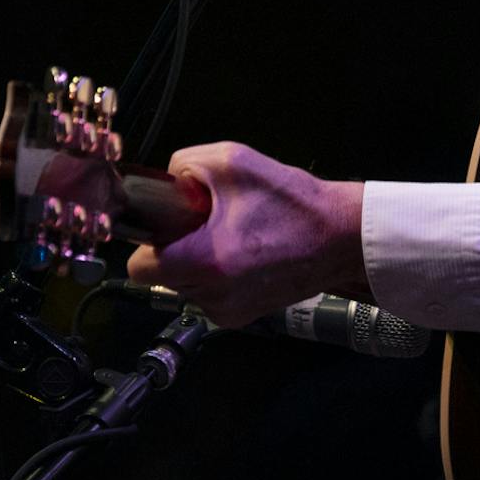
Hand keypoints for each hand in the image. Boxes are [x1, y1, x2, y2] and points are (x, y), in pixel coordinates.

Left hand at [124, 142, 365, 327]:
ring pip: (184, 286)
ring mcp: (227, 312)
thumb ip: (184, 165)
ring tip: (230, 236)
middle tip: (206, 223)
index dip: (148, 240)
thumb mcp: (232, 160)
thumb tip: (165, 185)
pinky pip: (207, 295)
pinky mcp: (241, 318)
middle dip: (175, 247)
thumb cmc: (290, 200)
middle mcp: (212, 295)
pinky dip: (215, 276)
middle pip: (161, 275)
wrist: (340, 237)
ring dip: (195, 262)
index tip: (169, 223)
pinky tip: (243, 254)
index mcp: (205, 260)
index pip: (139, 267)